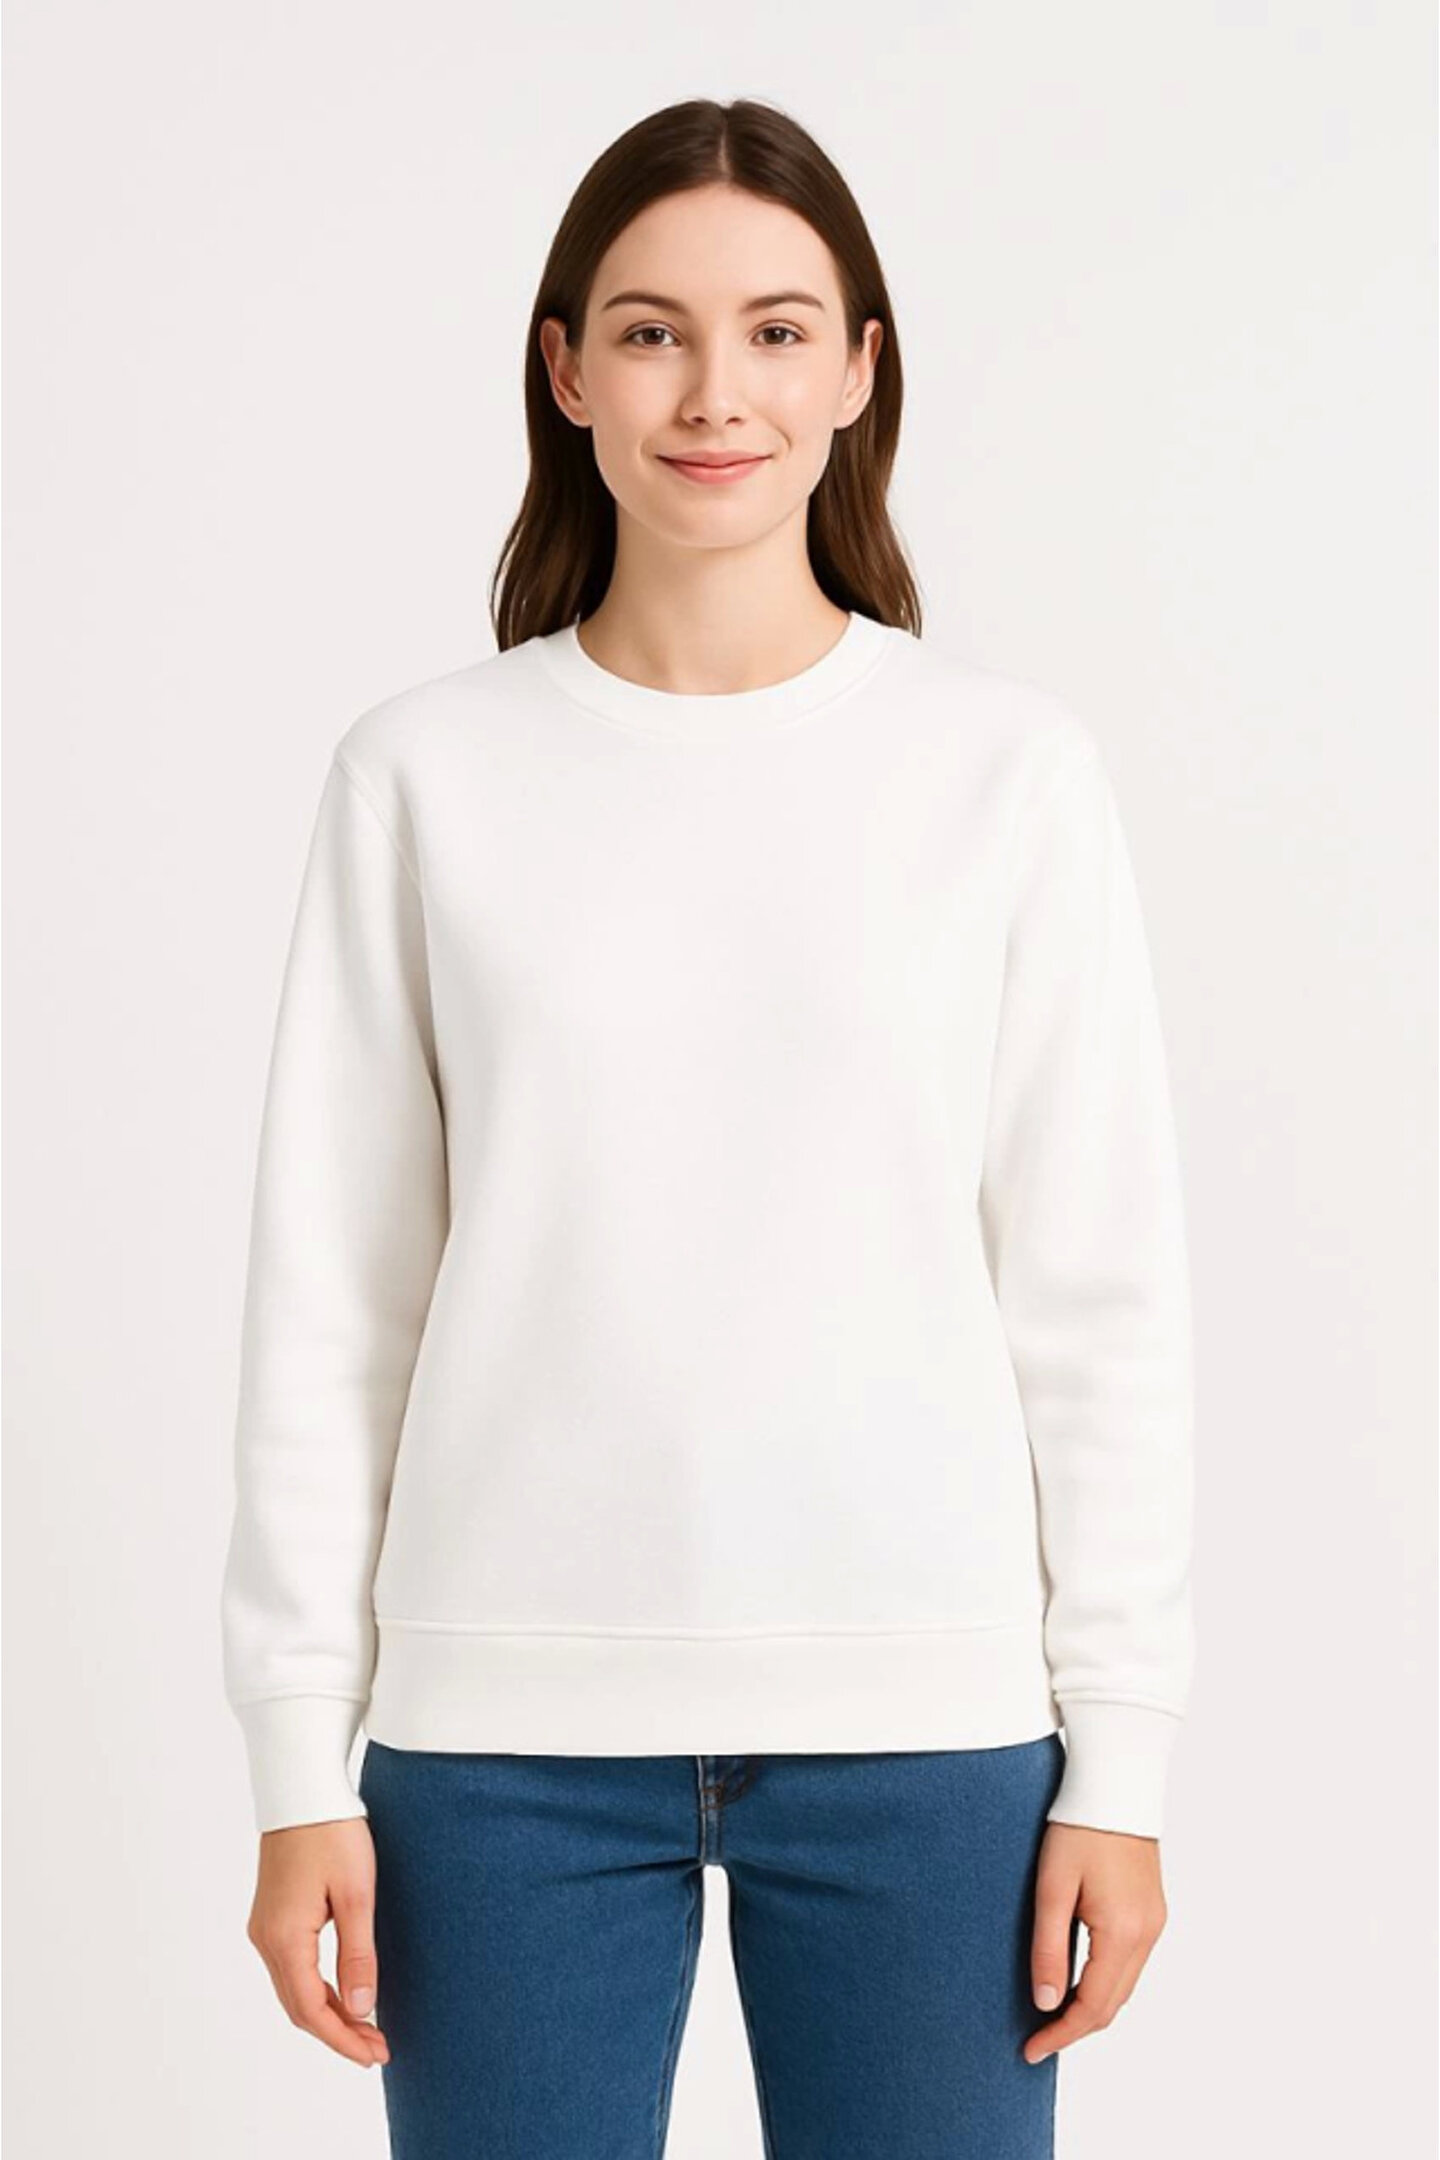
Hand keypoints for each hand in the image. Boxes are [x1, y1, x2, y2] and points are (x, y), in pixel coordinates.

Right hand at [245, 1817, 390, 2068]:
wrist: (303, 1789)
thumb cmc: (333, 1833)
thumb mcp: (357, 1893)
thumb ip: (358, 1954)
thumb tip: (362, 2009)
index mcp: (285, 1938)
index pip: (312, 2010)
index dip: (343, 2039)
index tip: (375, 2054)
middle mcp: (266, 1939)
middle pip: (299, 2007)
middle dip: (338, 2032)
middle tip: (377, 2048)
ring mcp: (265, 1927)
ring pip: (294, 1989)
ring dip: (328, 2012)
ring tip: (367, 2028)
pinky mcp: (272, 1915)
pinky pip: (292, 1968)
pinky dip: (317, 1989)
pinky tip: (344, 1992)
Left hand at [1023, 1821, 1167, 2065]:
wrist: (1114, 1784)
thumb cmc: (1078, 1827)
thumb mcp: (1052, 1888)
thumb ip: (1049, 1948)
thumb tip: (1047, 2004)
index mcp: (1122, 1932)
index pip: (1093, 2006)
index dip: (1062, 2035)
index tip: (1031, 2050)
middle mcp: (1146, 1934)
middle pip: (1113, 2003)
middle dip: (1076, 2027)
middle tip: (1037, 2039)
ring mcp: (1154, 1922)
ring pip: (1124, 1986)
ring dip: (1091, 2006)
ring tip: (1052, 2016)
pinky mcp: (1152, 1910)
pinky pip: (1130, 1962)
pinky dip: (1105, 1981)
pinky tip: (1079, 1980)